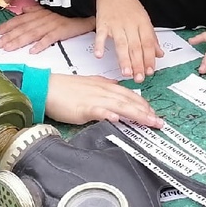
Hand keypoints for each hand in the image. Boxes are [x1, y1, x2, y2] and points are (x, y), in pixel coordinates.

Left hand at [0, 5, 94, 52]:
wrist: (85, 9)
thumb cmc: (67, 11)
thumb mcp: (49, 7)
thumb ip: (36, 9)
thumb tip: (23, 10)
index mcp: (38, 13)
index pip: (19, 20)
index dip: (6, 26)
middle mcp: (42, 18)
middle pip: (22, 28)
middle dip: (8, 36)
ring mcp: (51, 25)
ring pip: (31, 33)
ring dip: (19, 41)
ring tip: (8, 48)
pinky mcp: (61, 31)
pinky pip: (49, 38)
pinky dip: (40, 44)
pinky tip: (32, 51)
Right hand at [45, 74, 161, 126]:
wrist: (47, 87)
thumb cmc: (65, 89)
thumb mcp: (89, 84)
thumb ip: (104, 87)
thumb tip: (116, 88)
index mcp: (105, 86)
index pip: (129, 95)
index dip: (143, 104)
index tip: (154, 113)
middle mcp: (103, 91)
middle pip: (129, 101)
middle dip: (146, 112)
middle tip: (158, 122)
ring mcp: (94, 99)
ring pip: (119, 105)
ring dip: (136, 113)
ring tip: (148, 121)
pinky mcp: (83, 108)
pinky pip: (98, 110)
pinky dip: (108, 114)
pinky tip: (117, 119)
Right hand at [95, 0, 162, 82]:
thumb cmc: (129, 7)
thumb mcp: (144, 19)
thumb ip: (151, 38)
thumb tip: (160, 54)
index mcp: (143, 23)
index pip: (148, 43)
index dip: (149, 58)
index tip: (150, 71)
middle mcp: (130, 24)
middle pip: (135, 46)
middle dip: (138, 64)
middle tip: (139, 78)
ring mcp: (116, 24)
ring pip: (121, 44)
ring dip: (124, 59)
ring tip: (126, 73)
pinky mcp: (102, 24)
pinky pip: (101, 35)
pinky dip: (100, 45)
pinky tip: (99, 55)